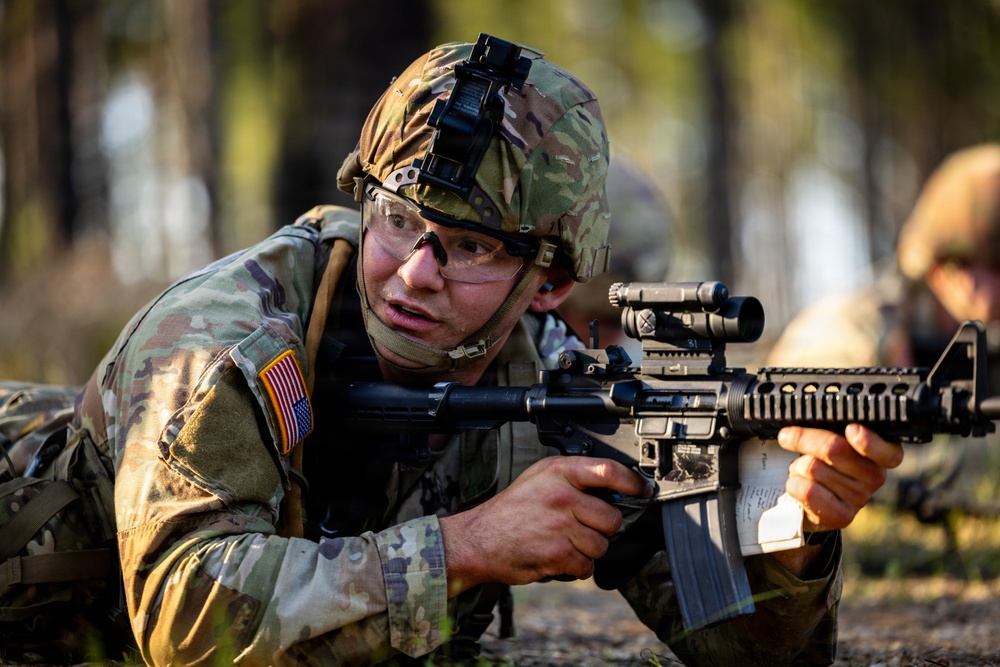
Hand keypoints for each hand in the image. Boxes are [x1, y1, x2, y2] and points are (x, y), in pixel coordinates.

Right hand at [438, 456, 651, 595]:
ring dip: (588, 550)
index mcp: (558, 472)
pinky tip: (558, 556)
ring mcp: (560, 525)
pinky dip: (576, 567)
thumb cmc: (510, 510)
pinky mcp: (558, 553)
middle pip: (612, 517)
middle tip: (581, 527)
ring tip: (565, 542)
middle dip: (602, 528)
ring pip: (602, 545)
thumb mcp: (538, 478)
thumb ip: (574, 478)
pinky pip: (587, 566)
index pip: (608, 470)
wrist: (478, 540)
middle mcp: (561, 495)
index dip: (632, 482)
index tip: (642, 490)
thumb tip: (614, 488)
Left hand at [777, 424, 903, 531]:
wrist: (813, 500)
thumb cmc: (823, 460)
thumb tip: (807, 414)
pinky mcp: (842, 515)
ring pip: (813, 467)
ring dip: (798, 465)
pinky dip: (794, 483)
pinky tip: (799, 485)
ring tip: (803, 469)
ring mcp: (860, 498)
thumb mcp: (829, 439)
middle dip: (803, 439)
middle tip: (787, 437)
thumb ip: (829, 427)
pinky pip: (807, 490)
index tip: (851, 429)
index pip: (887, 451)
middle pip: (834, 448)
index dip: (869, 442)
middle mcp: (876, 476)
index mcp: (879, 453)